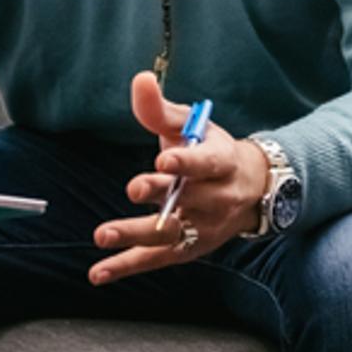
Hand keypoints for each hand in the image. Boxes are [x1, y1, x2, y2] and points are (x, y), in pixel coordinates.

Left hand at [89, 71, 267, 285]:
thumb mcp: (194, 126)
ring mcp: (202, 228)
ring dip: (136, 235)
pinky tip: (100, 272)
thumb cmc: (214, 152)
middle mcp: (216, 198)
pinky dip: (127, 266)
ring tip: (104, 235)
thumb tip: (140, 80)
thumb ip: (161, 109)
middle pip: (188, 199)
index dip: (186, 162)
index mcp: (222, 162)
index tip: (165, 159)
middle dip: (160, 194)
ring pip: (170, 235)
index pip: (206, 164)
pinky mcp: (188, 250)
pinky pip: (155, 260)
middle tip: (134, 188)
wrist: (252, 191)